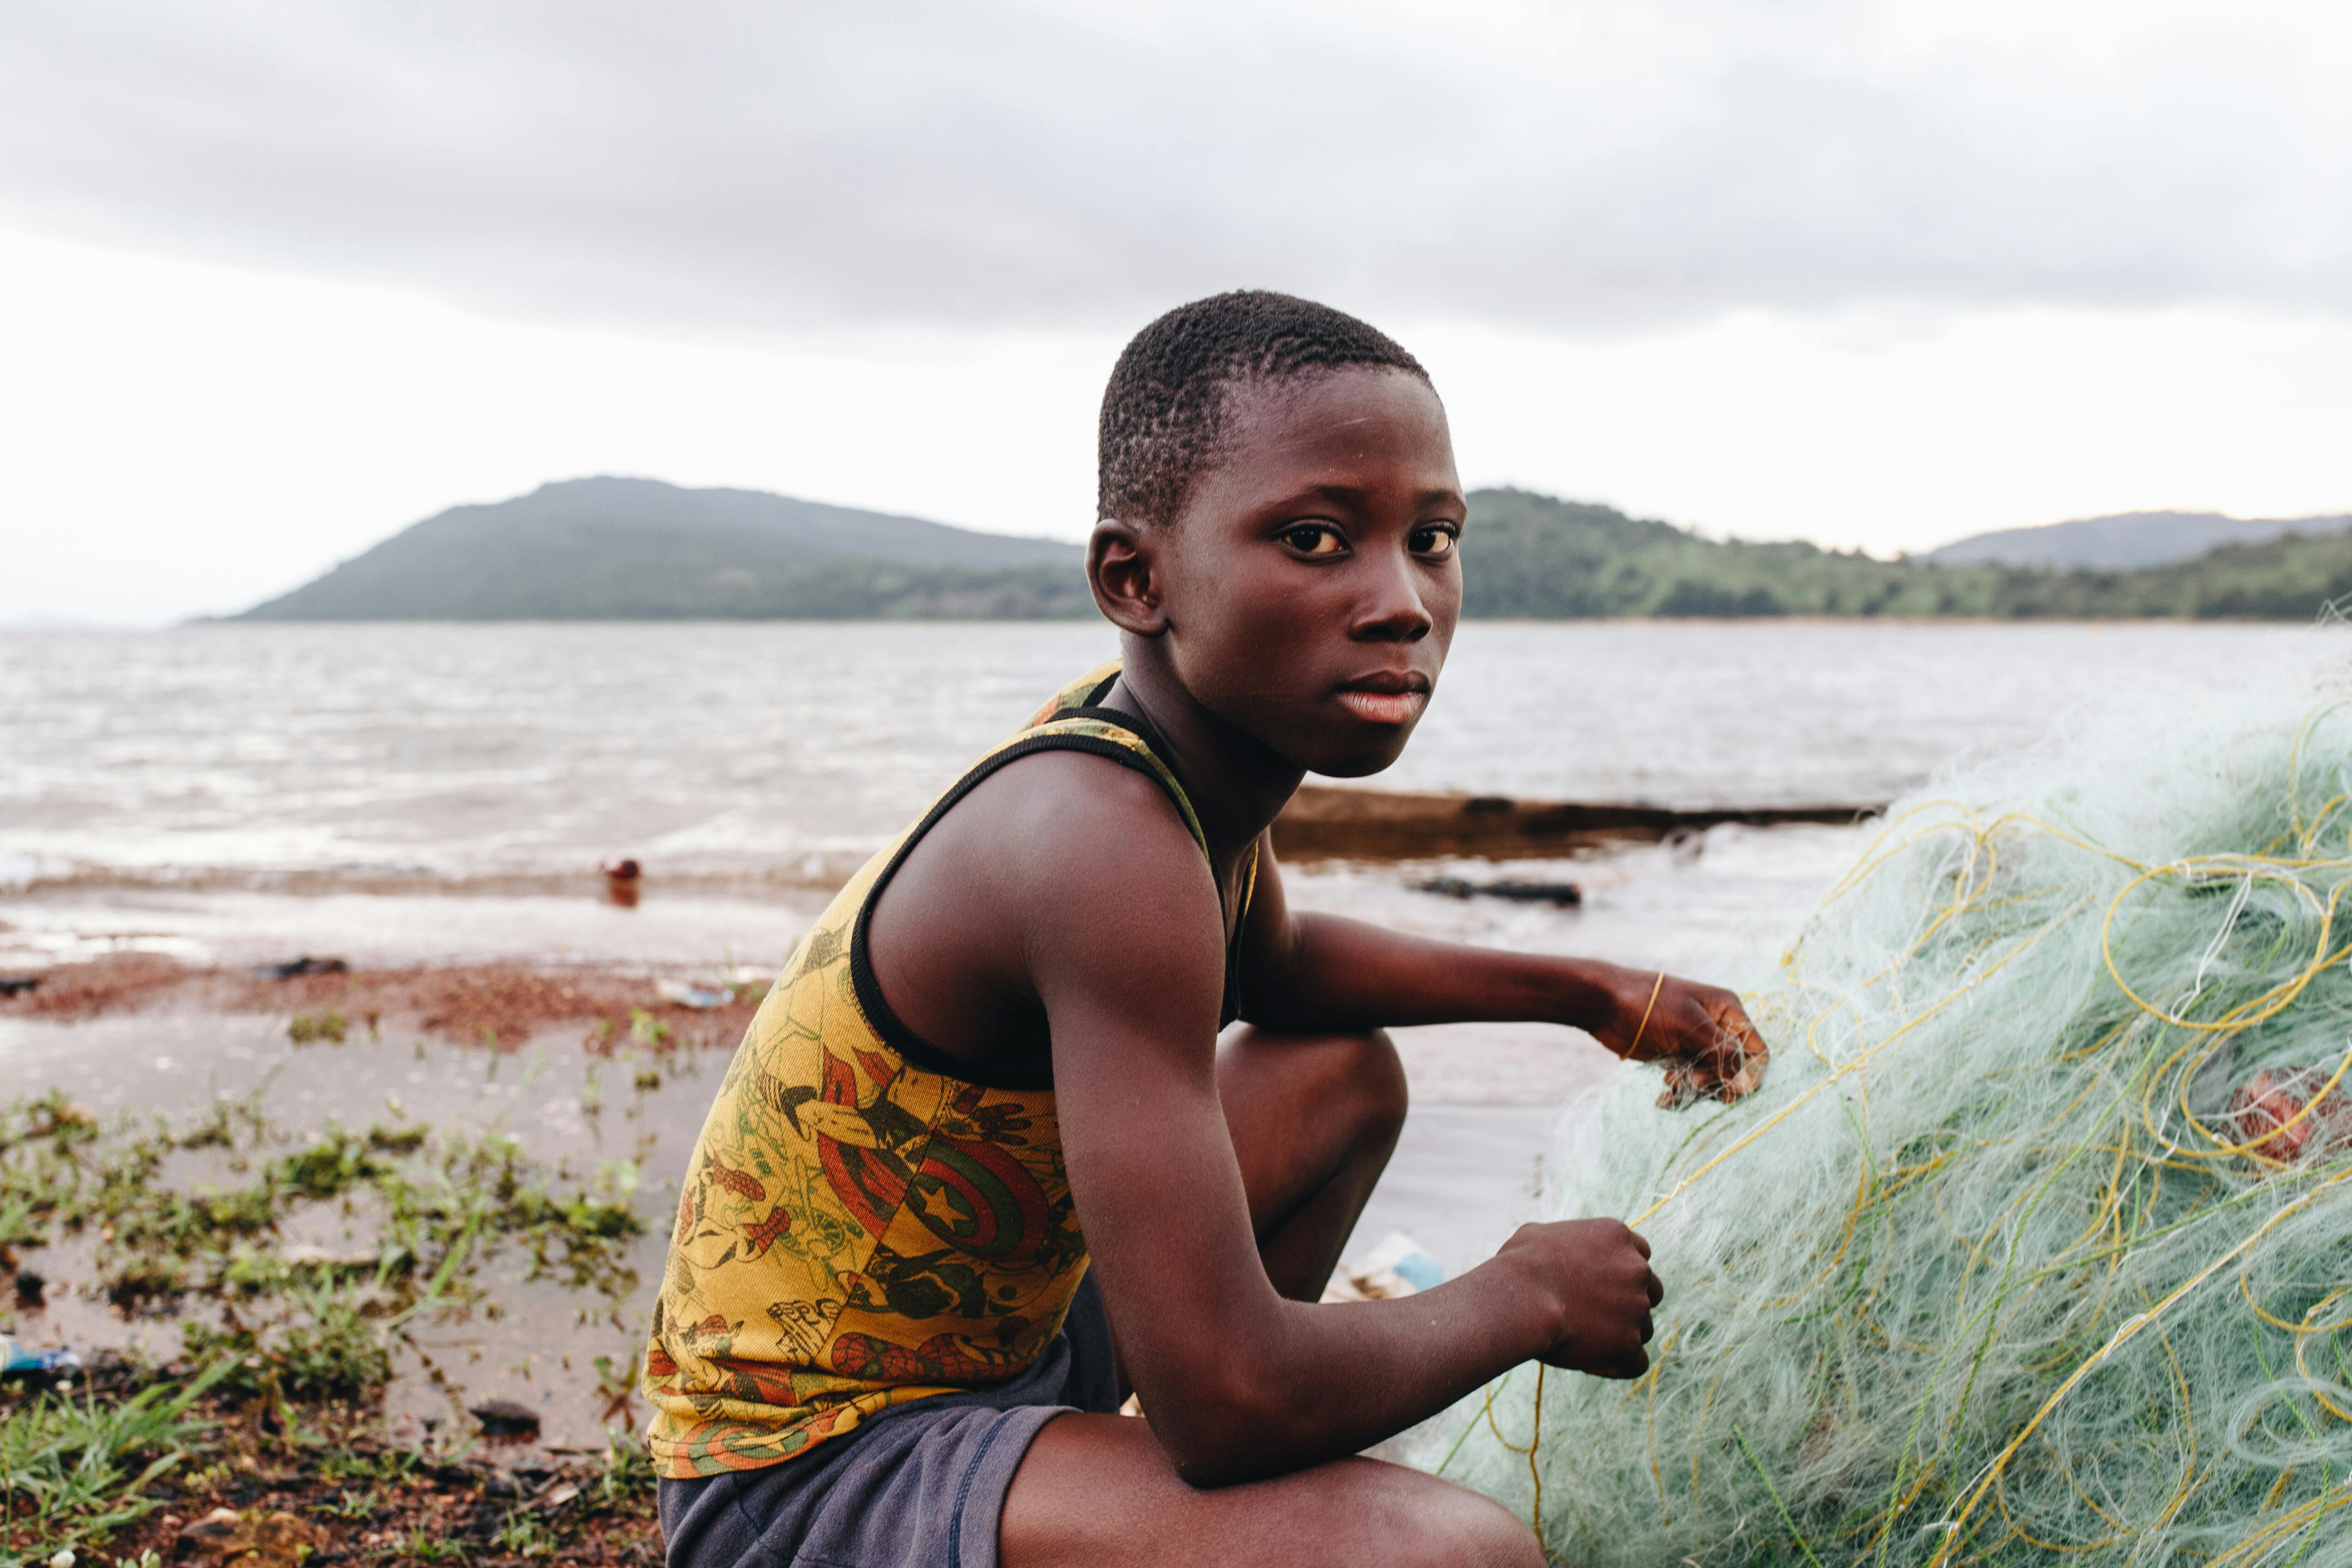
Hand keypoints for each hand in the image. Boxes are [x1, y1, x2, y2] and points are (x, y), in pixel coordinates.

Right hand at [1500, 1218, 1663, 1378]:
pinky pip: (1637, 1362)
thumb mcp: (1539, 1235)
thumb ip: (1562, 1242)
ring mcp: (1637, 1307)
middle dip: (1630, 1304)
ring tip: (1584, 1342)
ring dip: (1622, 1336)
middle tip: (1597, 1315)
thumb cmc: (1521, 1264)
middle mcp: (1636, 1269)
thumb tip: (1552, 1251)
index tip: (1602, 1285)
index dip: (1622, 1272)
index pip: (1641, 1254)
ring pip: (1644, 1328)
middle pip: (1650, 1291)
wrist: (1522, 1298)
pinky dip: (1619, 1364)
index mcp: (1618, 1236)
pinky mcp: (1629, 1343)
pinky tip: (1592, 1363)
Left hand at [1590, 966, 1769, 1108]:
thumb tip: (1748, 1084)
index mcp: (1727, 1011)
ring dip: (1694, 1087)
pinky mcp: (1675, 1056)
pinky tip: (1663, 1099)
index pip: (1756, 1050)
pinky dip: (1678, 1092)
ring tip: (1670, 1081)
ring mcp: (1694, 1043)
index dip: (1750, 1073)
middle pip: (1734, 1069)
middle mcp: (1715, 1028)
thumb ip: (1722, 1053)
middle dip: (1716, 1081)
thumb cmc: (1650, 1005)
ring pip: (1710, 1078)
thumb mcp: (1690, 1026)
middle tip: (1693, 1082)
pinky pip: (1688, 1081)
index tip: (1733, 1090)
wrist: (1606, 1003)